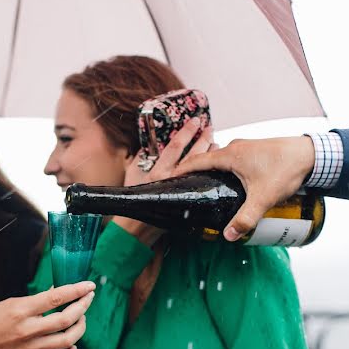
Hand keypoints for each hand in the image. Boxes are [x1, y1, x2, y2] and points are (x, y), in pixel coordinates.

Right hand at [0, 281, 95, 348]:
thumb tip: (58, 292)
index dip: (76, 290)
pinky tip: (73, 345)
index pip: (55, 297)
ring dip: (81, 326)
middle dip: (83, 306)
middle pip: (66, 318)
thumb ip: (36, 300)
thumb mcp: (10, 302)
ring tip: (81, 318)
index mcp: (21, 310)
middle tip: (88, 298)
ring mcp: (33, 348)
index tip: (89, 285)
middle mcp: (29, 330)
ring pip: (68, 339)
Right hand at [116, 118, 215, 244]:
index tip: (195, 120)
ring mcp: (185, 188)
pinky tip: (217, 166)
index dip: (186, 131)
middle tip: (210, 128)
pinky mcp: (192, 199)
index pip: (177, 146)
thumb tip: (147, 144)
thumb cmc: (134, 199)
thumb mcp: (132, 174)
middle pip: (195, 154)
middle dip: (204, 139)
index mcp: (160, 170)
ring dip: (211, 153)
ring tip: (216, 143)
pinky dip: (211, 169)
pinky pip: (205, 179)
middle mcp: (174, 178)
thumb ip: (140, 157)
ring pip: (203, 166)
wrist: (140, 228)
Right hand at [175, 136, 314, 240]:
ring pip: (221, 159)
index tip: (168, 179)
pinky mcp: (256, 151)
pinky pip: (233, 159)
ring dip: (211, 170)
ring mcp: (246, 147)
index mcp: (230, 156)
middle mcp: (235, 148)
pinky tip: (230, 182)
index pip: (196, 161)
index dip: (181, 170)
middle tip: (184, 187)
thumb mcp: (263, 197)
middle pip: (207, 159)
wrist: (313, 154)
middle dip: (193, 172)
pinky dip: (225, 168)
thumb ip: (245, 218)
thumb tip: (228, 236)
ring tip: (204, 186)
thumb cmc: (286, 170)